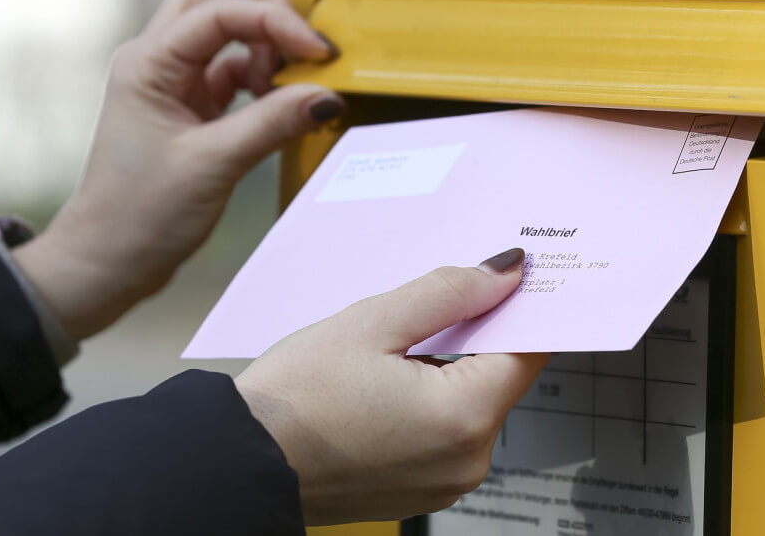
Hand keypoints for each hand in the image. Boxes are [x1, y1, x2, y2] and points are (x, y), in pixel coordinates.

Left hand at [13, 0, 344, 339]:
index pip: (220, 9)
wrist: (110, 260)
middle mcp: (157, 58)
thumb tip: (328, 94)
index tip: (319, 53)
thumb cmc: (141, 216)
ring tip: (292, 86)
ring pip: (229, 26)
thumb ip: (273, 123)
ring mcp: (174, 79)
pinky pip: (236, 66)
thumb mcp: (214, 165)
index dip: (276, 21)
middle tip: (305, 49)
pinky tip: (282, 103)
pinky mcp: (192, 103)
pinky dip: (266, 75)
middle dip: (268, 9)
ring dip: (268, 43)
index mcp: (148, 62)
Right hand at [234, 249, 549, 524]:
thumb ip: (448, 293)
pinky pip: (447, 433)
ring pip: (472, 404)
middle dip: (476, 335)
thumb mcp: (372, 323)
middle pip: (500, 377)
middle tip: (433, 302)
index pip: (527, 350)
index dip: (519, 309)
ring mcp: (446, 483)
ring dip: (449, 368)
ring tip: (395, 346)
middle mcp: (467, 460)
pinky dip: (431, 401)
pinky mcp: (423, 492)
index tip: (508, 278)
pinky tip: (388, 382)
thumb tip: (507, 271)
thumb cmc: (294, 397)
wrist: (237, 465)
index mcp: (463, 418)